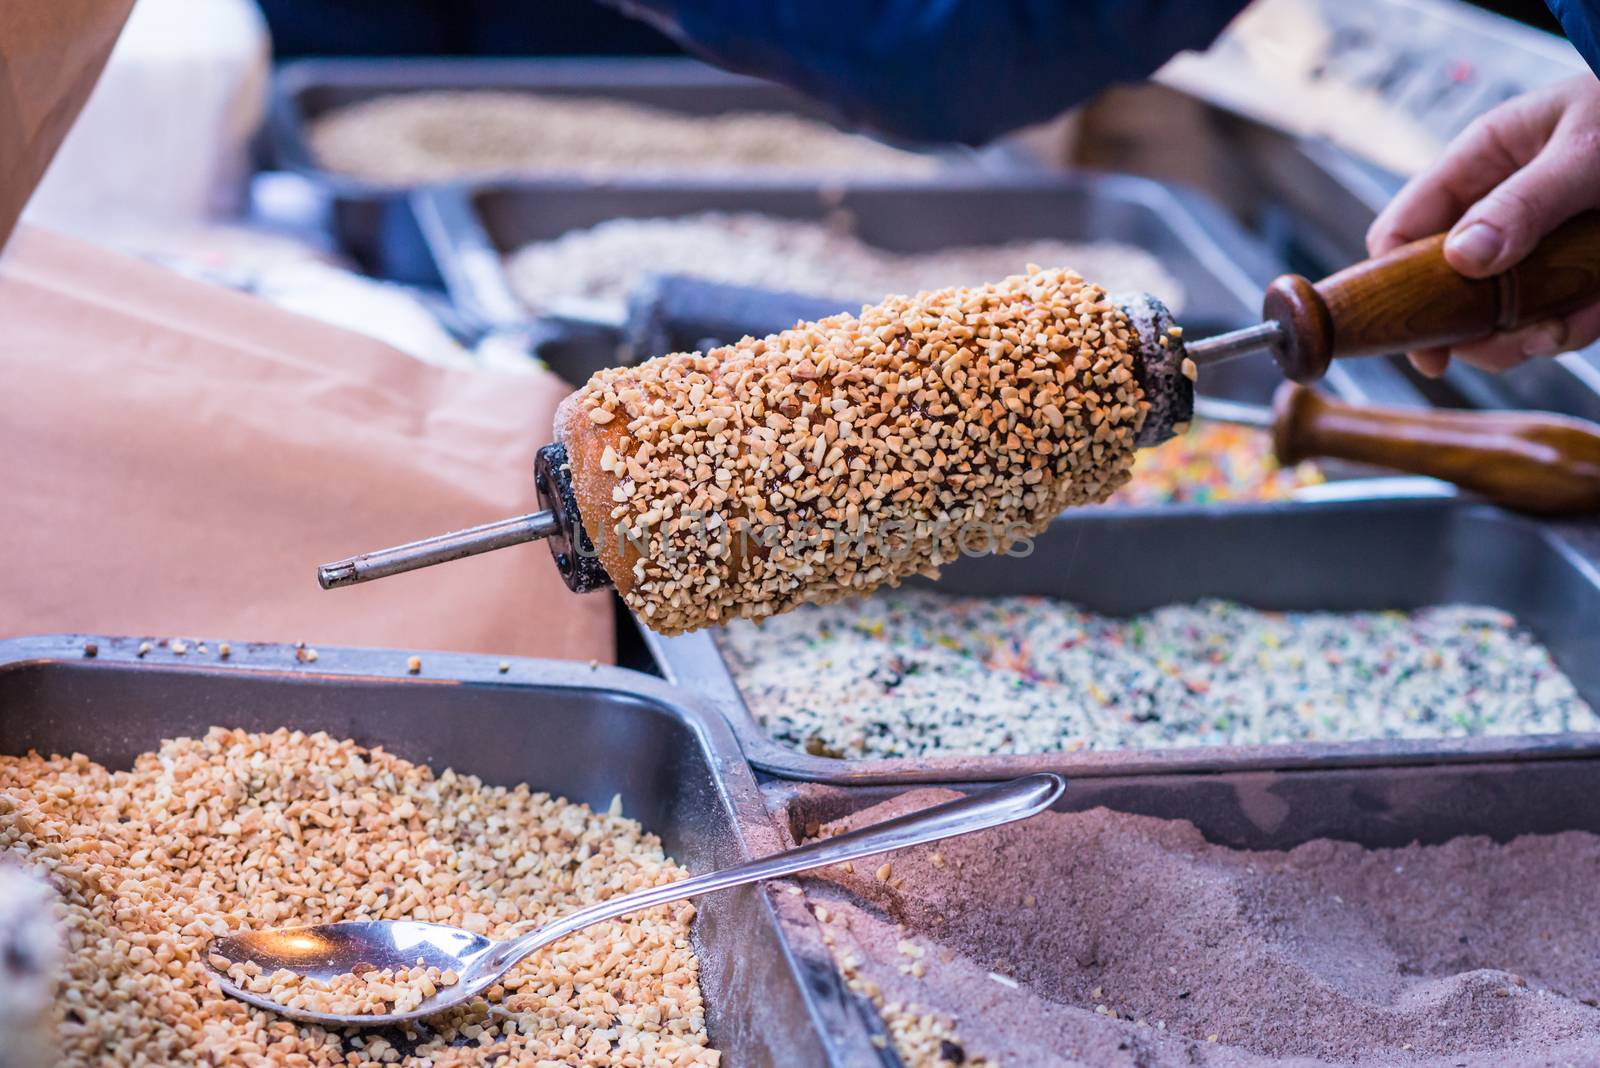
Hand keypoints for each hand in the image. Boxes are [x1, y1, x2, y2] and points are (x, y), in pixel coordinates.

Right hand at [1366, 74, 1599, 375]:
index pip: (1403, 230)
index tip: (1418, 337)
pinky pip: (1561, 313)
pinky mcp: (1578, 268)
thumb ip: (1524, 202)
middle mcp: (1499, 208)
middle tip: (1511, 344)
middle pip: (1448, 288)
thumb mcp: (1586, 151)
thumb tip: (1461, 258)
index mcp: (1481, 163)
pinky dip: (1581, 321)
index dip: (1394, 285)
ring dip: (1538, 331)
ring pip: (1505, 312)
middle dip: (1478, 326)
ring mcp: (1538, 242)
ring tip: (1574, 319)